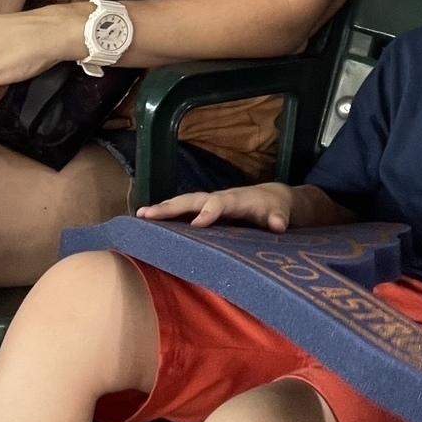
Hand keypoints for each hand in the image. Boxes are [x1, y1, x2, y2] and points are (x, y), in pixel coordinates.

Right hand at [138, 183, 295, 231]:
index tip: (196, 224)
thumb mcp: (280, 212)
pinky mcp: (204, 208)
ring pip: (183, 202)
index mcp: (236, 200)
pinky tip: (148, 221)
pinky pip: (183, 209)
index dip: (209, 212)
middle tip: (148, 215)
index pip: (220, 203)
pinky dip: (166, 213)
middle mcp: (218, 197)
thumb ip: (278, 218)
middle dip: (171, 207)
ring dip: (163, 208)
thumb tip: (278, 225)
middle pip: (192, 199)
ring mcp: (209, 202)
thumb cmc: (274, 208)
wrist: (270, 197)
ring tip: (140, 215)